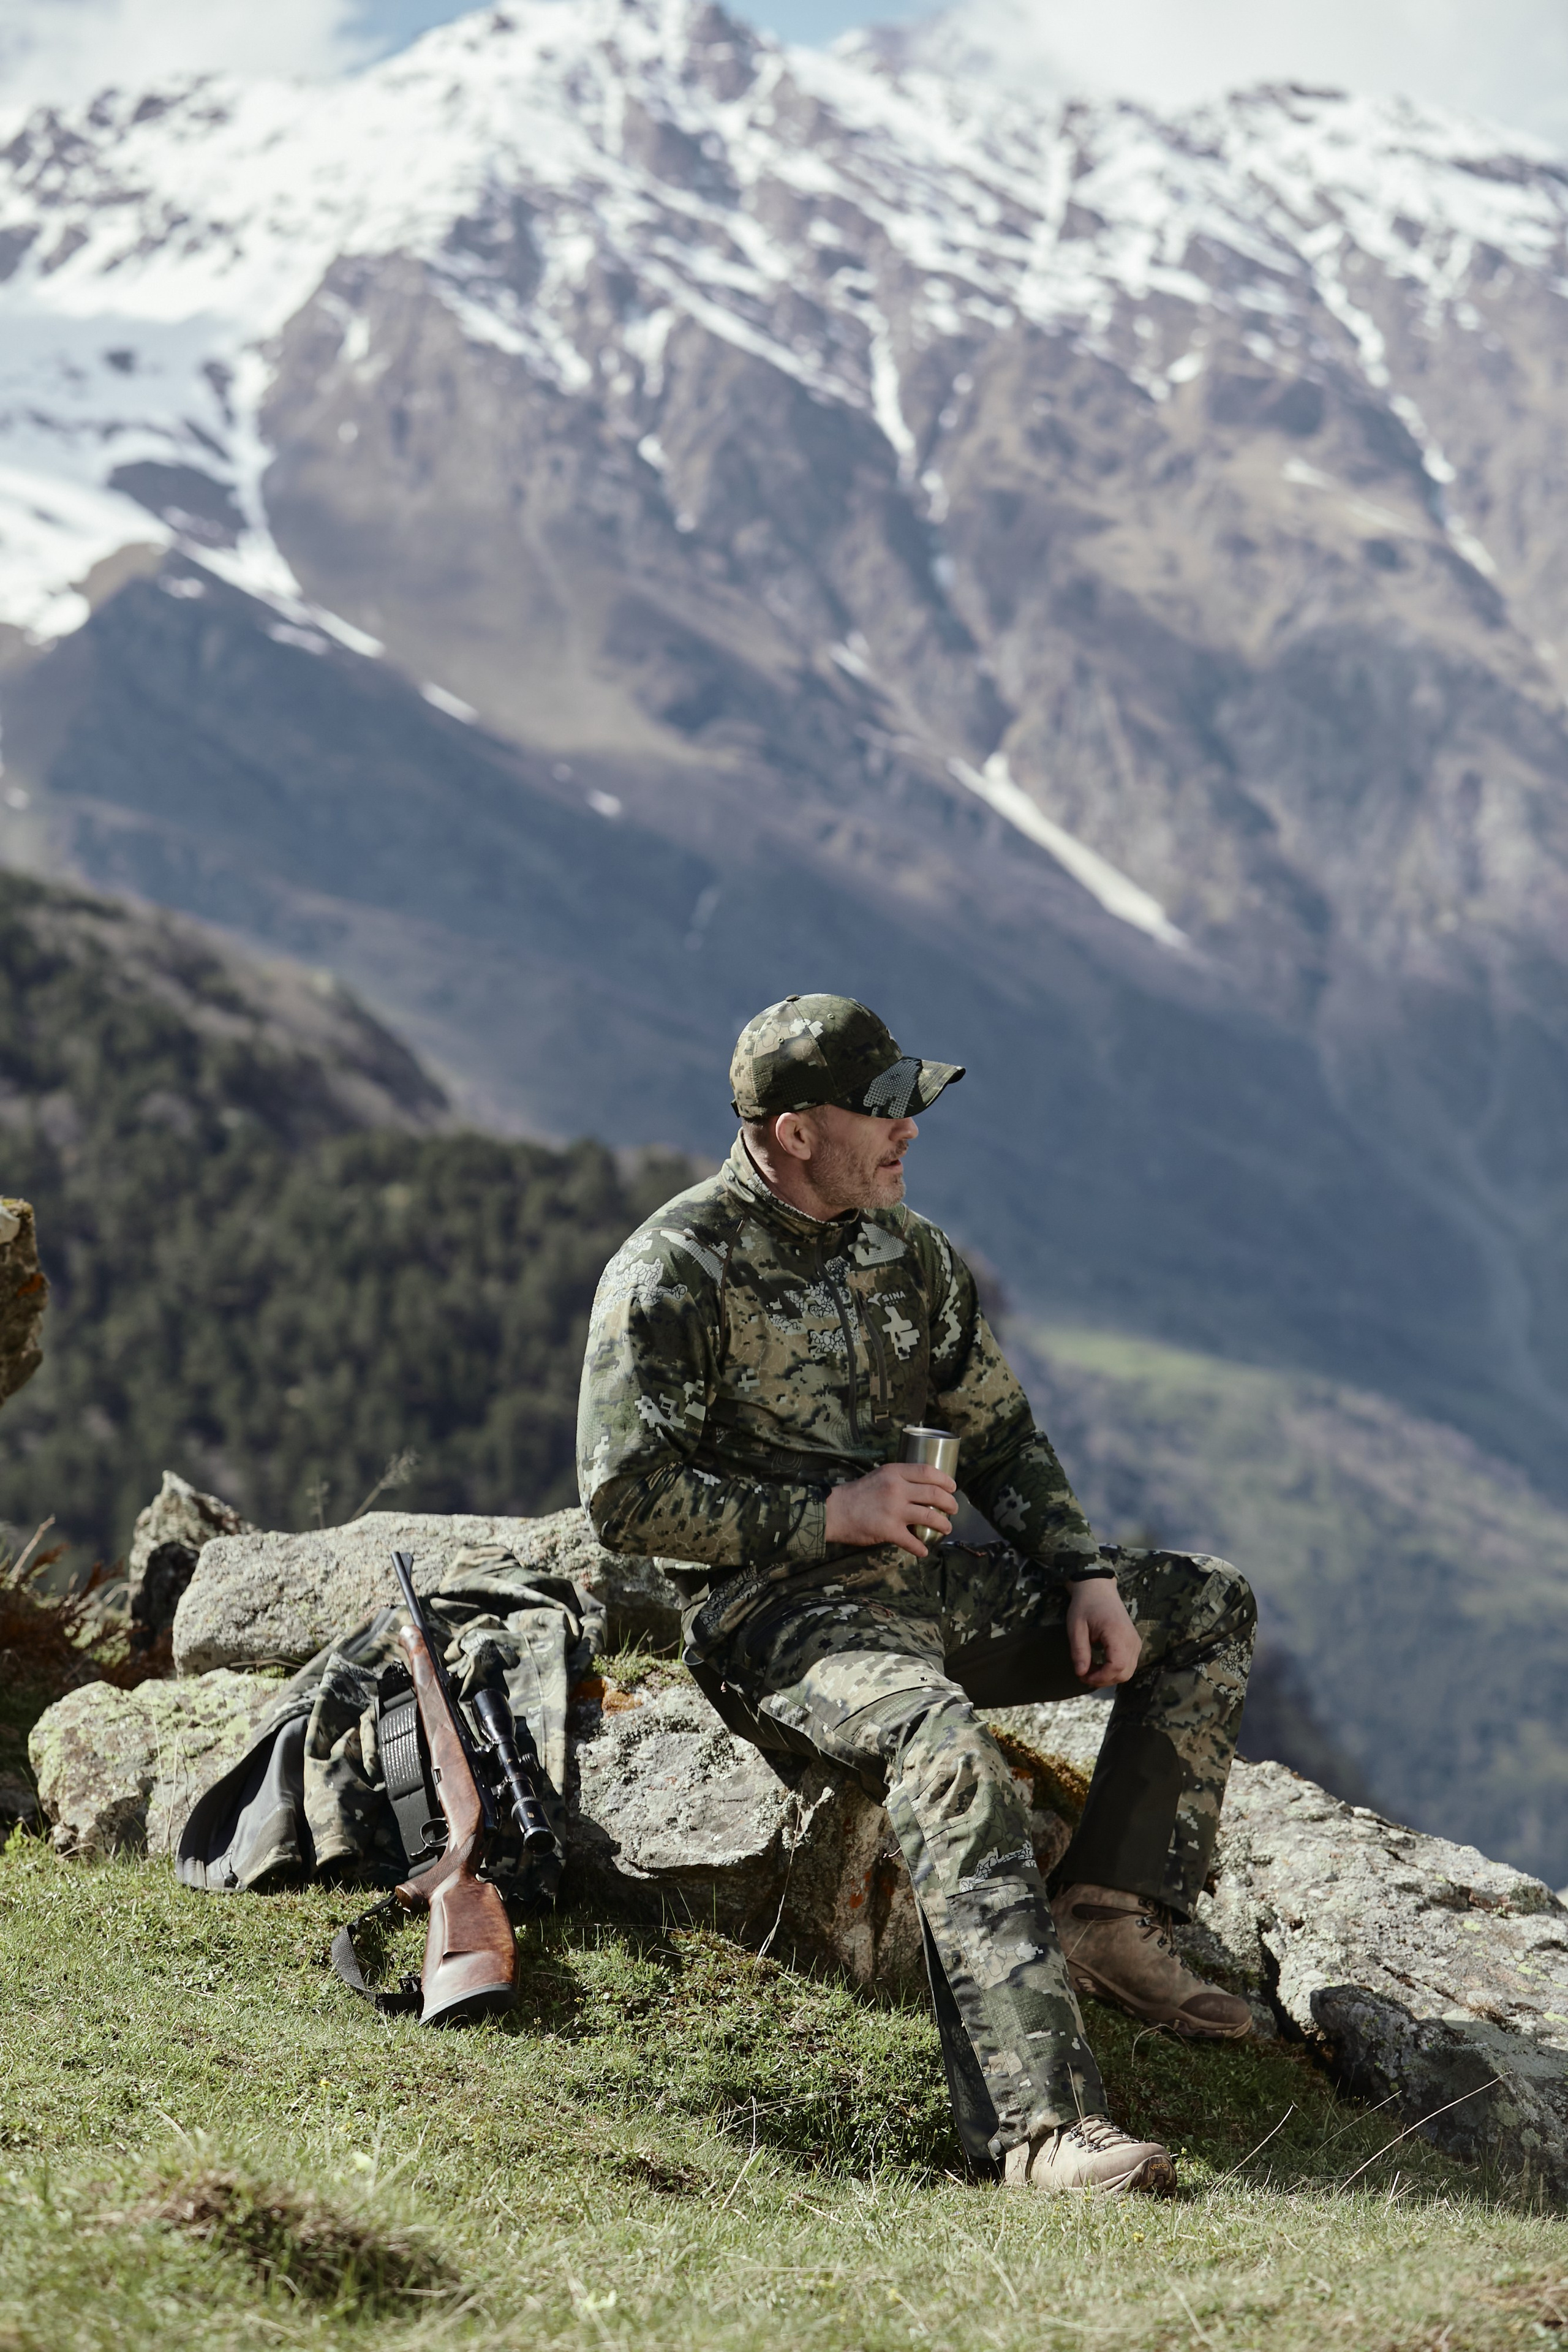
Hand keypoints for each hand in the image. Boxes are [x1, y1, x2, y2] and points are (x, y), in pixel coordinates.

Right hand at [824, 1463, 956, 1556]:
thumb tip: (921, 1488)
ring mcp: (894, 1510)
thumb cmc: (856, 1494)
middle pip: (935, 1494)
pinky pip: (913, 1541)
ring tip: (946, 1528)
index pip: (928, 1472)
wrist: (834, 1511)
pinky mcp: (889, 1530)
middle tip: (953, 1509)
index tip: (952, 1487)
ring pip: (930, 1517)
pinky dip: (921, 1548)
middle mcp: (897, 1489)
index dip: (945, 1480)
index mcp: (894, 1473)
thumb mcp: (879, 1476)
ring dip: (943, 1525)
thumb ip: (899, 1479)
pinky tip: (924, 1550)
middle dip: (950, 1503)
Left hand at [1067, 1578, 1140, 1687]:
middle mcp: (1131, 1639)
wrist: (1098, 1589)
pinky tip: (1100, 1663)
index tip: (1083, 1676)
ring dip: (1109, 1676)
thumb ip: (1079, 1651)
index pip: (1117, 1666)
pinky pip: (1129, 1663)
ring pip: (1128, 1671)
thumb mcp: (1076, 1628)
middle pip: (1124, 1673)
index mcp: (1117, 1633)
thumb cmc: (1085, 1606)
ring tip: (1090, 1668)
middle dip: (1104, 1679)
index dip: (1100, 1677)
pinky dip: (1115, 1669)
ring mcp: (1135, 1641)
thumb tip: (1081, 1674)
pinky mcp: (1134, 1642)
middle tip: (1084, 1674)